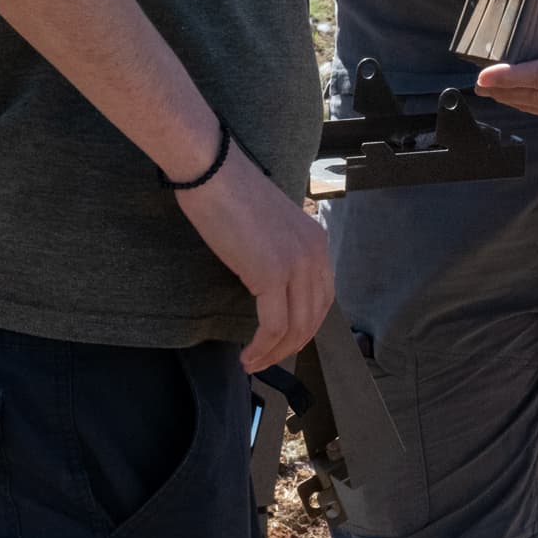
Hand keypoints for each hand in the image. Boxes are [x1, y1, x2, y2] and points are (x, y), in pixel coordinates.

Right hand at [174, 151, 332, 370]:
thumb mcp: (269, 229)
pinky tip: (247, 356)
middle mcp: (315, 254)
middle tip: (267, 361)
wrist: (214, 172)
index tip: (284, 342)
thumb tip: (270, 286)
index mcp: (316, 242)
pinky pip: (273, 325)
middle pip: (313, 316)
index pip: (323, 297)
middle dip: (291, 345)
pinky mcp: (272, 274)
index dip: (305, 326)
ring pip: (296, 327)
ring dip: (275, 353)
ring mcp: (296, 264)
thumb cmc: (230, 194)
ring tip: (253, 364)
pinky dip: (262, 348)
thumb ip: (279, 255)